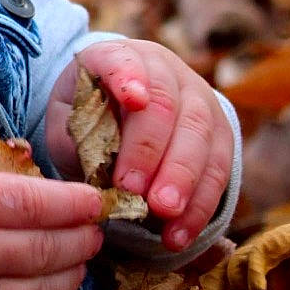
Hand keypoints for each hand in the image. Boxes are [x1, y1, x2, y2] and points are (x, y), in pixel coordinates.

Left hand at [44, 39, 232, 250]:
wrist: (124, 113)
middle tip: (141, 194)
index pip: (123, 60)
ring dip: (184, 182)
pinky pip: (218, 168)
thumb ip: (77, 138)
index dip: (129, 77)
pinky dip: (199, 205)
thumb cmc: (90, 117)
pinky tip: (179, 234)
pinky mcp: (219, 132)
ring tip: (165, 218)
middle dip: (155, 153)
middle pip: (168, 106)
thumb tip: (94, 173)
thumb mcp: (69, 121)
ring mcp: (198, 98)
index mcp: (118, 56)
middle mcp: (165, 70)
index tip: (132, 100)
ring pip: (200, 136)